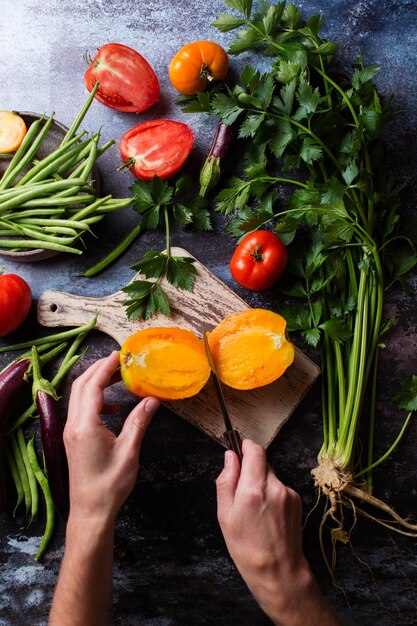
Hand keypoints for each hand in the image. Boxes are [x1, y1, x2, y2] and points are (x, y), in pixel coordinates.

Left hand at [63, 350, 159, 523]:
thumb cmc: (109, 485)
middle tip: (120, 360)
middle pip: (81, 385)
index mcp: (85, 425)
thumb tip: (152, 399)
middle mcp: (73, 425)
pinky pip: (82, 409)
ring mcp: (70, 432)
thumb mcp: (129, 452)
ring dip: (97, 382)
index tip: (120, 354)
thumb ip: (139, 422)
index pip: (93, 385)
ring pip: (80, 396)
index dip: (106, 367)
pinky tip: (115, 407)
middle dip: (99, 369)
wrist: (91, 511)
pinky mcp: (74, 438)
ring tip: (119, 378)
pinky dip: (96, 399)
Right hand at [216, 440, 339, 625]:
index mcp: (253, 489)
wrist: (278, 571)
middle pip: (262, 462)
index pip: (255, 450)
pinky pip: (280, 487)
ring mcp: (288, 493)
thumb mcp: (225, 515)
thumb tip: (230, 457)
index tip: (239, 452)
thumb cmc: (246, 547)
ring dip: (261, 482)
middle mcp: (275, 487)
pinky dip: (272, 493)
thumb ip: (226, 481)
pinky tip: (267, 514)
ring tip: (255, 509)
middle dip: (251, 469)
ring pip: (271, 475)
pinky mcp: (297, 500)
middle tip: (241, 491)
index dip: (245, 447)